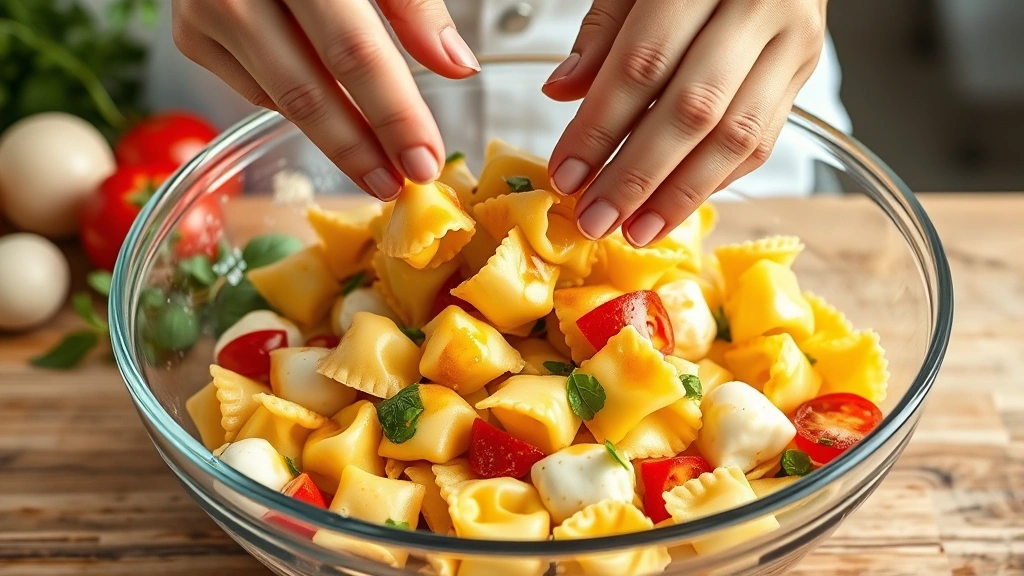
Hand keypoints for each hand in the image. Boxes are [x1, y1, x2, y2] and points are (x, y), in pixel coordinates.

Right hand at [171, 0, 479, 200]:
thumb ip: (412, 4)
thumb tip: (456, 66)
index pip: (355, 52)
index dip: (394, 113)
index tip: (425, 160)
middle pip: (309, 88)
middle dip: (361, 147)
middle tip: (399, 183)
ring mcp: (205, 10)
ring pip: (279, 98)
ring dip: (334, 140)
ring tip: (377, 170)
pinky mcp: (191, 34)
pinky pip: (255, 89)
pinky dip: (297, 107)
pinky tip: (333, 118)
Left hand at [543, 0, 827, 245]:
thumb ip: (605, 29)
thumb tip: (562, 92)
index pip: (643, 64)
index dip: (600, 127)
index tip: (566, 173)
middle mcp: (760, 5)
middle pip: (692, 109)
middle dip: (636, 175)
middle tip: (595, 217)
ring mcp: (793, 39)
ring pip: (736, 136)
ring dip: (679, 194)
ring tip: (634, 229)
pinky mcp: (805, 68)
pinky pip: (762, 138)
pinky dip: (714, 178)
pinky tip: (674, 205)